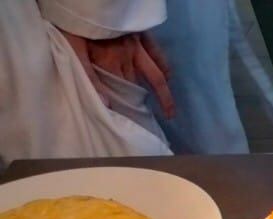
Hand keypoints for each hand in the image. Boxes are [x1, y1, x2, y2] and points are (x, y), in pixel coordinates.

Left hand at [61, 31, 176, 119]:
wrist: (84, 1)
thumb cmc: (74, 24)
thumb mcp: (73, 49)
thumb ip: (88, 75)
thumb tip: (107, 105)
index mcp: (110, 61)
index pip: (121, 90)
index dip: (126, 107)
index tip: (131, 123)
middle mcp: (127, 56)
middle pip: (135, 84)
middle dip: (139, 102)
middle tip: (144, 121)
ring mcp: (137, 45)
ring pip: (153, 73)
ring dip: (162, 93)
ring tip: (170, 112)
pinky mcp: (142, 35)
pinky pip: (157, 53)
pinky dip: (164, 66)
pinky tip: (168, 78)